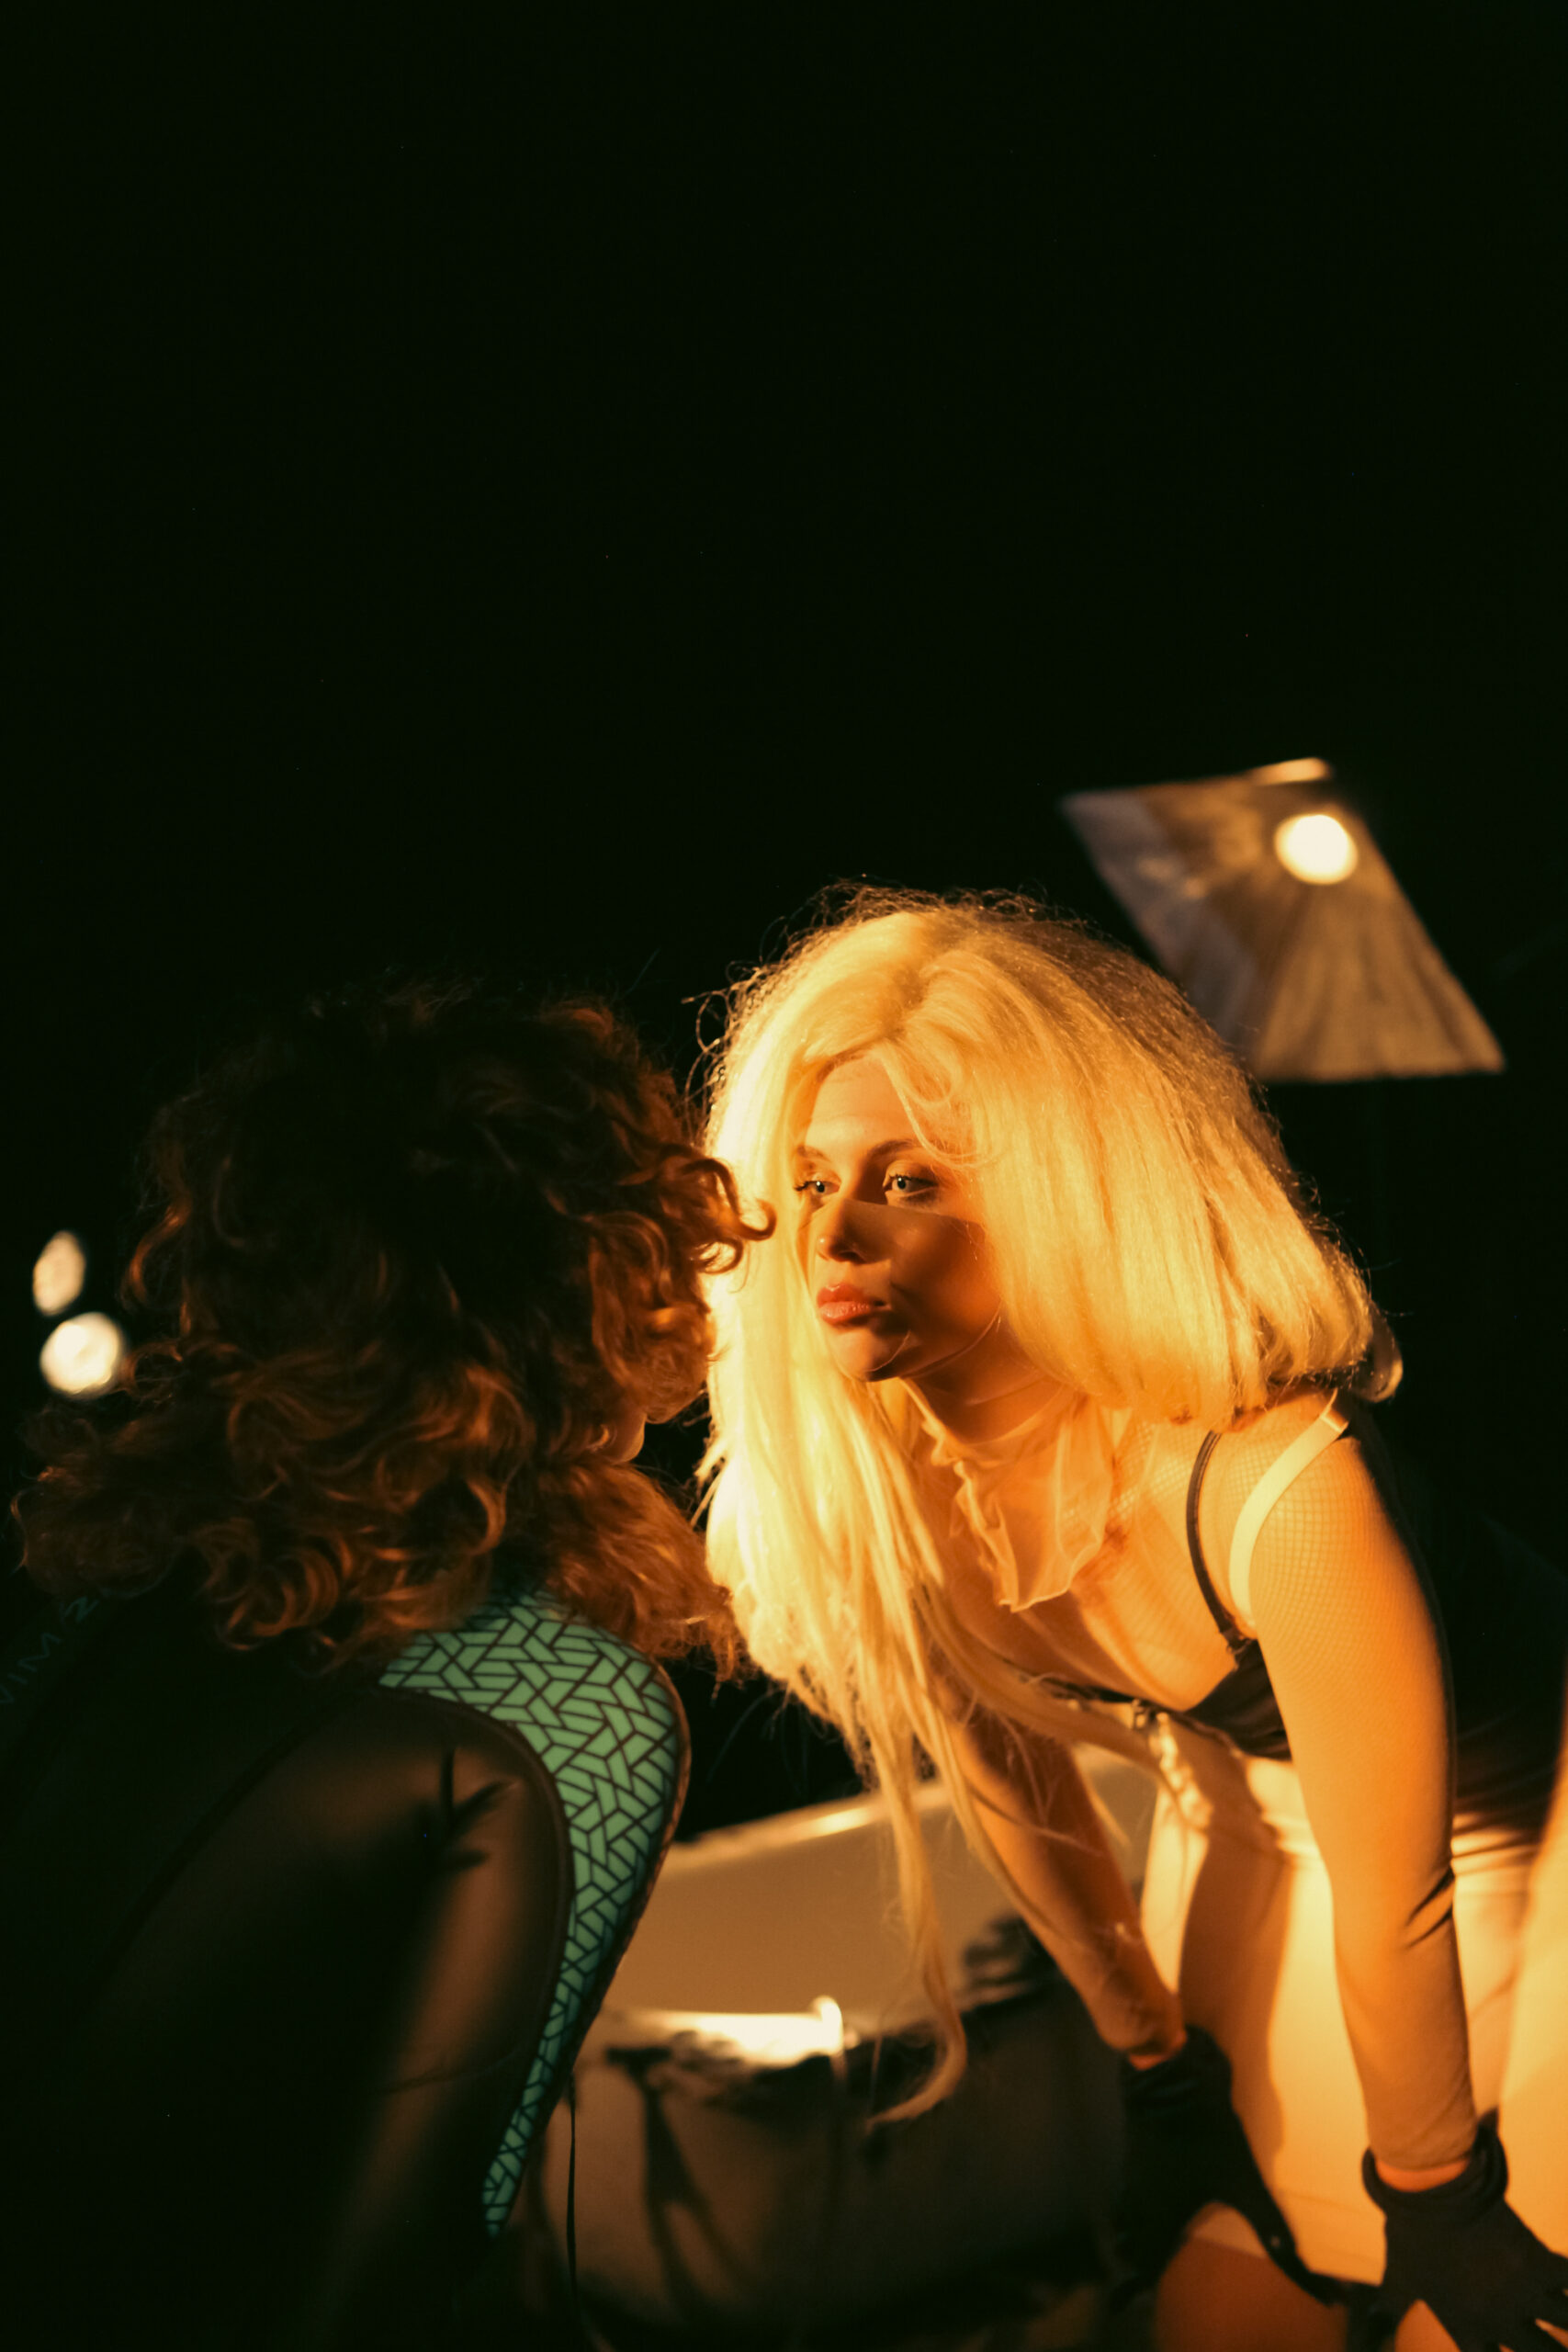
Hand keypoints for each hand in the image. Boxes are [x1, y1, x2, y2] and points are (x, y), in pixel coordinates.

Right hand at [1112, 2023, 1338, 2307]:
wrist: (1169, 2078)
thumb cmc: (1206, 2133)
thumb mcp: (1242, 2178)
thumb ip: (1268, 2222)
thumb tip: (1296, 2258)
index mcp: (1161, 2215)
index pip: (1147, 2260)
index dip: (1142, 2281)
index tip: (1136, 2297)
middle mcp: (1140, 2199)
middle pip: (1130, 2240)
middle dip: (1136, 2257)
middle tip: (1143, 2270)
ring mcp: (1132, 2171)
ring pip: (1123, 2212)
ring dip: (1129, 2229)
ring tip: (1136, 2239)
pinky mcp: (1132, 2148)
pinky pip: (1125, 2187)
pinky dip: (1129, 2201)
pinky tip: (1141, 2195)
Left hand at [1363, 2121, 1567, 2349]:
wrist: (1428, 2191)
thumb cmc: (1409, 2232)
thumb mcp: (1399, 2277)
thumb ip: (1393, 2304)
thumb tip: (1369, 2318)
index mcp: (1465, 2327)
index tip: (1512, 2347)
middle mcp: (1498, 2320)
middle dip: (1552, 2350)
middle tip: (1555, 2344)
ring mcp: (1521, 2294)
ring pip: (1564, 2321)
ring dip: (1567, 2318)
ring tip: (1566, 2316)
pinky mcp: (1538, 2263)